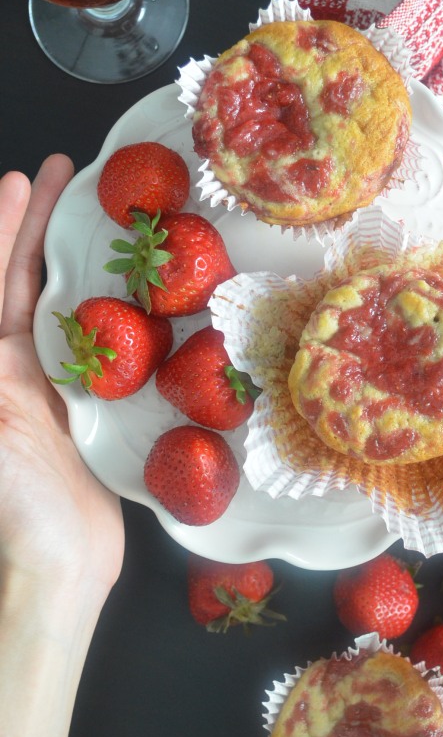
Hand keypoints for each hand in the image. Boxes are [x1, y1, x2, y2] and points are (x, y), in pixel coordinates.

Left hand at [0, 156, 123, 598]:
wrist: (60, 562)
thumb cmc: (15, 499)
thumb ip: (1, 368)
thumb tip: (1, 319)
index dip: (6, 230)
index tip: (19, 182)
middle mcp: (17, 367)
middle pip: (25, 281)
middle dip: (38, 226)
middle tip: (63, 174)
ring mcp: (57, 384)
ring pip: (68, 304)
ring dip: (77, 258)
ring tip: (99, 213)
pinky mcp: (94, 405)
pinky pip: (106, 345)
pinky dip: (116, 311)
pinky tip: (136, 286)